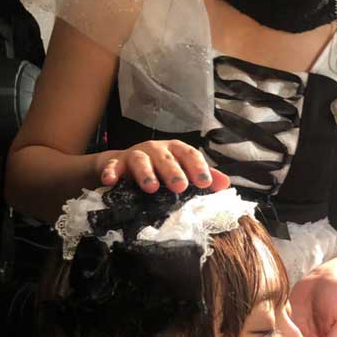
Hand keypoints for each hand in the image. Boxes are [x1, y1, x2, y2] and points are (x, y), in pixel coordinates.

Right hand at [98, 140, 229, 193]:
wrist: (124, 167)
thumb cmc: (159, 170)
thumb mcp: (182, 173)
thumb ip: (203, 177)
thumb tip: (225, 185)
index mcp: (175, 151)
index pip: (190, 155)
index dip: (198, 168)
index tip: (206, 183)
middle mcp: (156, 150)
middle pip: (166, 157)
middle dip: (173, 171)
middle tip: (180, 186)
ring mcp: (135, 155)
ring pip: (140, 160)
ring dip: (146, 172)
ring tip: (151, 187)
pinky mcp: (115, 163)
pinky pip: (112, 166)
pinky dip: (111, 172)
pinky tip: (110, 181)